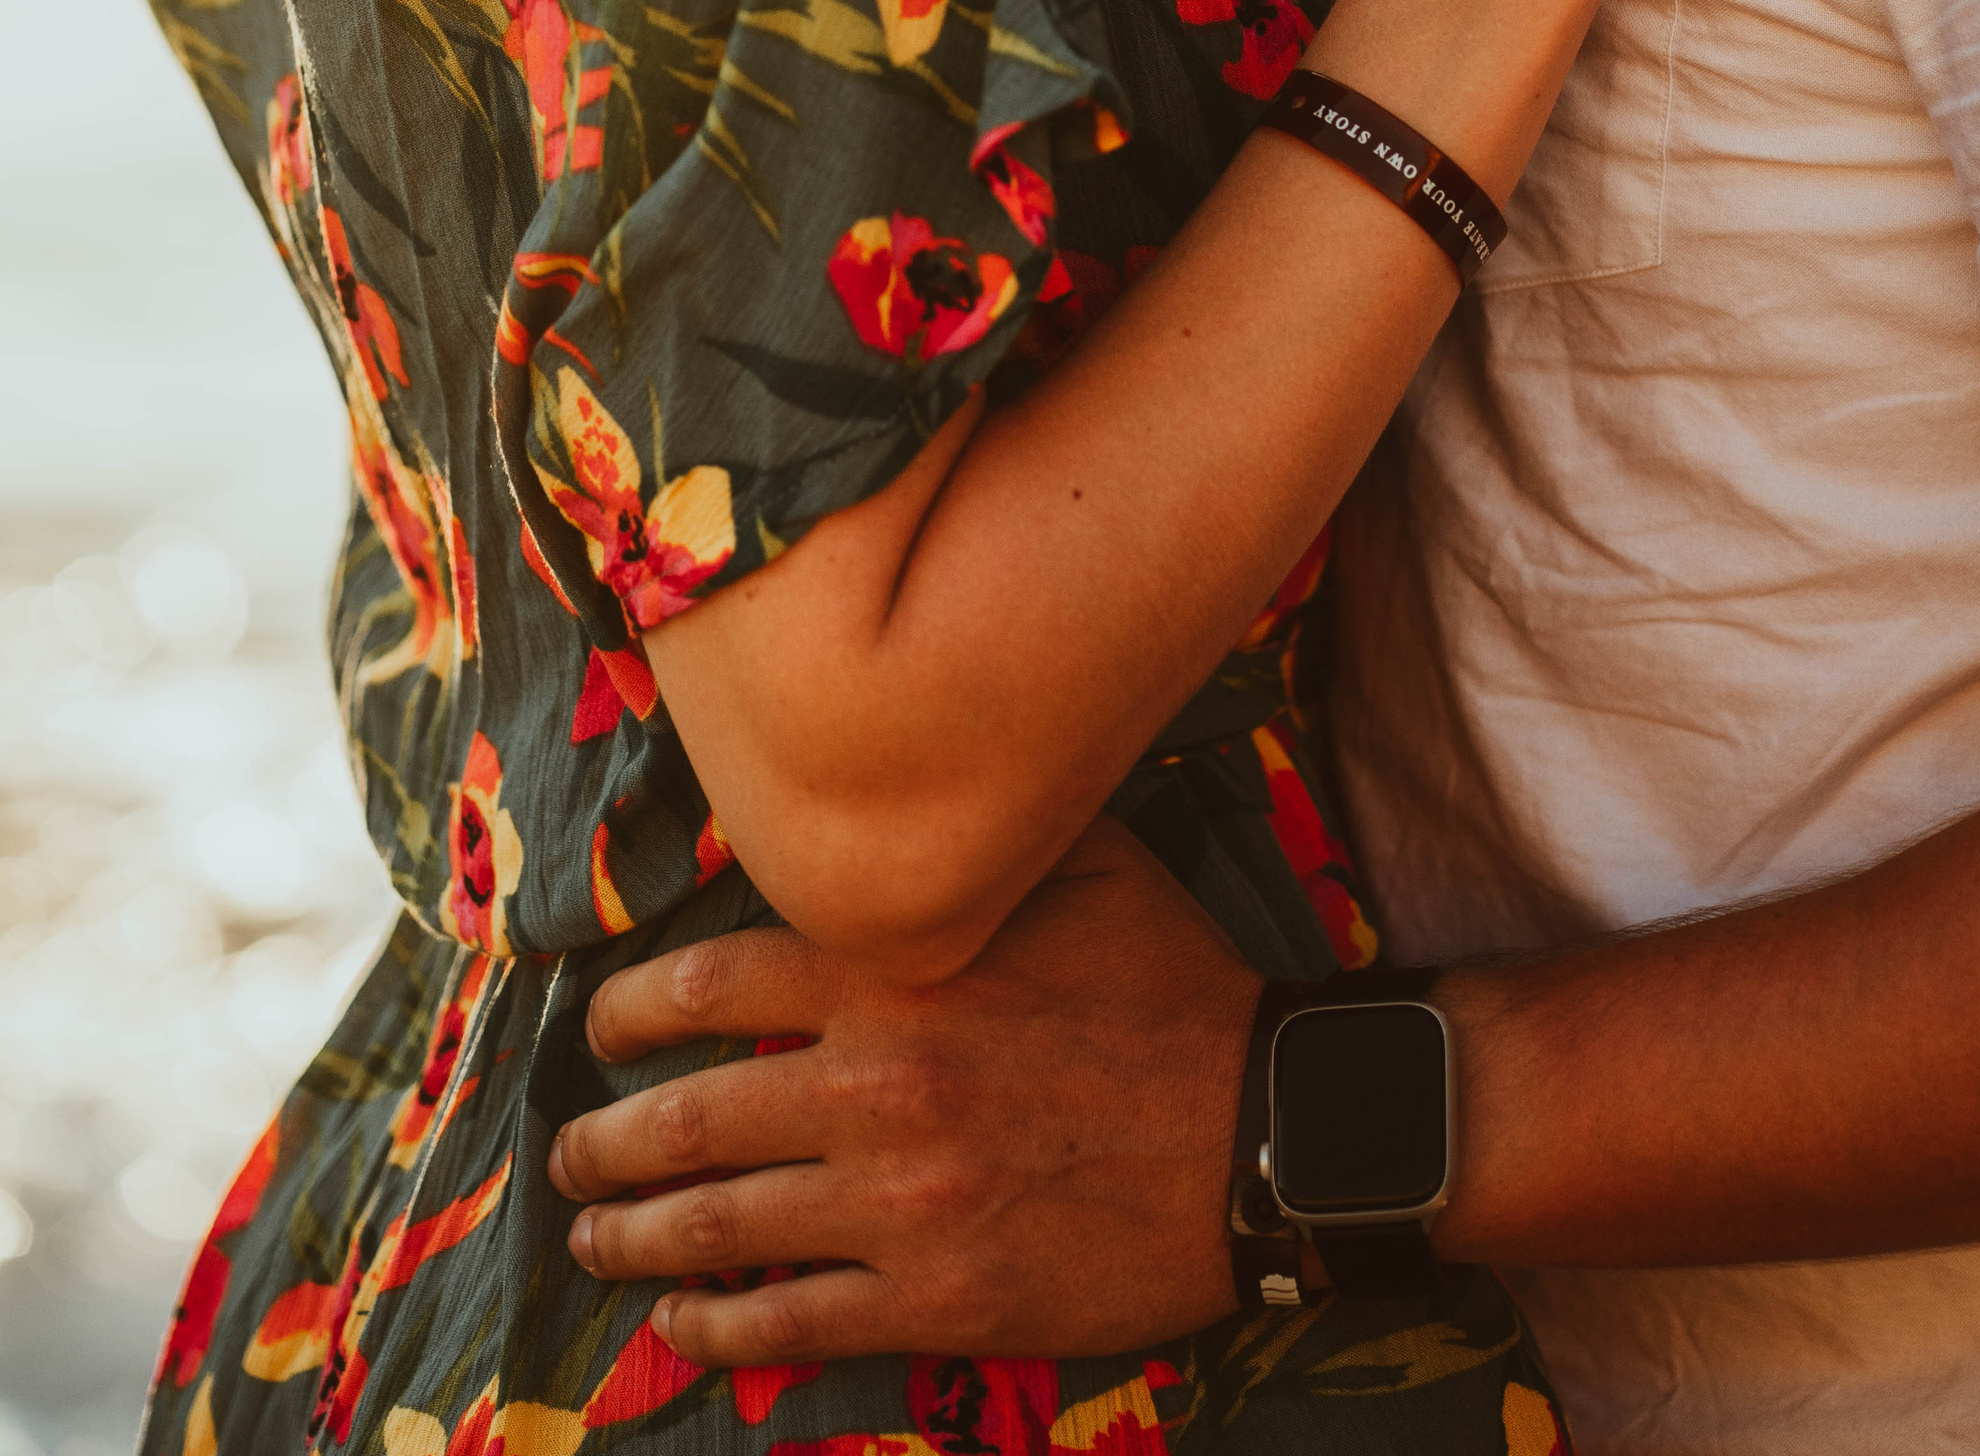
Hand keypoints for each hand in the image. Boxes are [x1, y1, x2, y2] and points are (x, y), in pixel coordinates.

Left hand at [548, 818, 1254, 1363]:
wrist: (1267, 1134)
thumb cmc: (1174, 988)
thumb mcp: (1085, 864)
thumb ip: (975, 837)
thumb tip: (899, 794)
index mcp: (900, 971)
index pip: (712, 981)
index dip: (629, 1009)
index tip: (597, 1028)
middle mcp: (879, 1082)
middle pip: (688, 1113)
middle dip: (604, 1138)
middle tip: (568, 1150)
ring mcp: (901, 1201)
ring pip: (718, 1222)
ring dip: (633, 1235)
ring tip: (590, 1235)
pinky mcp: (937, 1298)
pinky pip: (791, 1320)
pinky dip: (717, 1327)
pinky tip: (680, 1328)